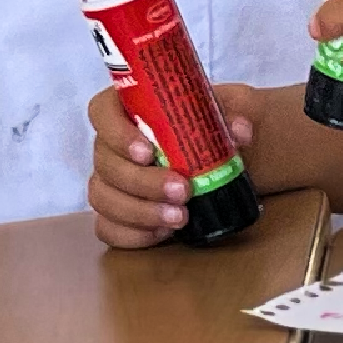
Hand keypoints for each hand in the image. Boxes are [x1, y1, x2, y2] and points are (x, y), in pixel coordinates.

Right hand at [88, 81, 272, 247]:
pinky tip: (163, 232)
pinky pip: (108, 227)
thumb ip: (230, 113)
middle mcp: (110, 145)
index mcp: (127, 108)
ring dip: (140, 212)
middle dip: (143, 182)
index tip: (147, 152)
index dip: (118, 133)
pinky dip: (132, 234)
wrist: (220, 155)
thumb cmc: (210, 124)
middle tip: (182, 191)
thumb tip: (240, 131)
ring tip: (180, 217)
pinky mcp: (115, 213)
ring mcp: (109, 181)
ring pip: (104, 198)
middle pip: (106, 163)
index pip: (102, 111)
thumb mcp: (225, 108)